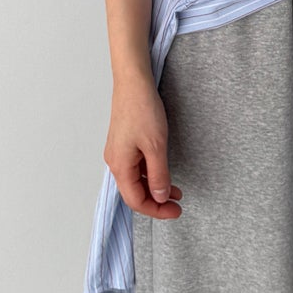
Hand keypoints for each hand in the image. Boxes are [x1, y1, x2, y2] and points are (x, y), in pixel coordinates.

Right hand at [104, 76, 182, 219]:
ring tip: (175, 191)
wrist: (133, 81)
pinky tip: (163, 172)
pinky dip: (150, 173)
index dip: (157, 210)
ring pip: (136, 180)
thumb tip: (160, 197)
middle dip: (156, 202)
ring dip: (155, 187)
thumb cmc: (142, 109)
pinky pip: (135, 166)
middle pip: (134, 193)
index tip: (175, 211)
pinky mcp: (124, 142)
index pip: (136, 200)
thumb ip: (158, 175)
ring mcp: (118, 151)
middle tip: (177, 205)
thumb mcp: (156, 146)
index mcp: (120, 166)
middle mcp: (115, 161)